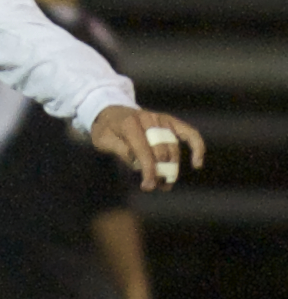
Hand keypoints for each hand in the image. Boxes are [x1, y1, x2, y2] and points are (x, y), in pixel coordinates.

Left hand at [89, 107, 204, 190]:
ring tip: (165, 185)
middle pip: (160, 150)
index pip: (143, 150)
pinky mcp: (171, 122)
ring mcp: (161, 119)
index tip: (148, 186)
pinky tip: (197, 164)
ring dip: (172, 168)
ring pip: (173, 147)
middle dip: (159, 172)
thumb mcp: (102, 140)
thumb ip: (118, 149)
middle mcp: (149, 118)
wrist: (111, 112)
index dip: (148, 170)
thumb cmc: (106, 130)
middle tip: (153, 186)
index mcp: (130, 124)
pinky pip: (189, 133)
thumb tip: (136, 161)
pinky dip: (197, 147)